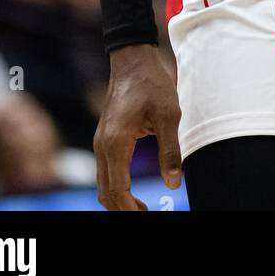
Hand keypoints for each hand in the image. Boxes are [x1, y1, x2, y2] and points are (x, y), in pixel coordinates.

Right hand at [94, 44, 182, 210]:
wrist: (133, 60)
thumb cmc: (152, 84)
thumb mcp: (169, 115)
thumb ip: (170, 151)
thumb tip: (173, 183)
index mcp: (116, 142)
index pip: (118, 189)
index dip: (131, 209)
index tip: (147, 215)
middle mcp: (103, 145)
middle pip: (106, 192)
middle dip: (123, 209)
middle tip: (147, 214)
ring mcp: (101, 141)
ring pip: (103, 183)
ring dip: (119, 200)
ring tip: (142, 208)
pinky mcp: (104, 138)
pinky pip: (105, 171)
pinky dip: (115, 186)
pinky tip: (132, 188)